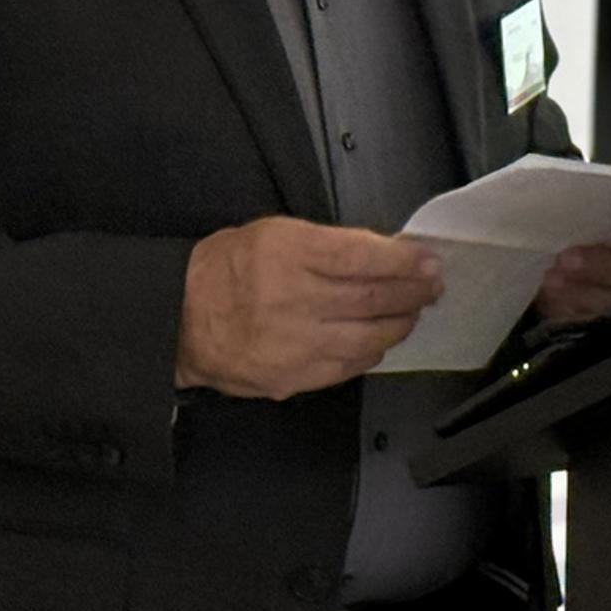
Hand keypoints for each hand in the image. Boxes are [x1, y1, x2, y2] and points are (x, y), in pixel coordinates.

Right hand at [176, 217, 443, 399]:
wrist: (178, 318)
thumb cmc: (224, 270)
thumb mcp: (273, 233)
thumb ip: (326, 245)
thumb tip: (380, 255)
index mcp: (286, 252)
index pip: (362, 257)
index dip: (403, 261)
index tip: (427, 261)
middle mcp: (292, 298)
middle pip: (372, 297)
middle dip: (412, 292)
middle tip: (432, 286)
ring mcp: (294, 343)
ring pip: (368, 338)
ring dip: (399, 324)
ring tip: (412, 313)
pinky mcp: (292, 377)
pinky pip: (347, 368)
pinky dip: (370, 353)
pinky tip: (379, 341)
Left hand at [533, 200, 610, 327]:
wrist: (555, 236)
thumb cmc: (584, 209)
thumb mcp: (593, 194)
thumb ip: (602, 194)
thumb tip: (586, 187)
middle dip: (610, 263)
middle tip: (571, 256)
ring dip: (586, 286)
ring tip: (554, 273)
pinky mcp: (607, 312)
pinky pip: (596, 314)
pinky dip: (573, 302)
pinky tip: (554, 290)